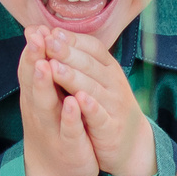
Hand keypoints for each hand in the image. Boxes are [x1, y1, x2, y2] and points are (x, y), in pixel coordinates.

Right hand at [18, 31, 97, 175]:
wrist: (53, 174)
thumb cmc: (50, 127)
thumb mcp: (42, 99)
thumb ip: (40, 70)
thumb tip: (36, 34)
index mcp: (34, 96)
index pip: (29, 67)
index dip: (31, 49)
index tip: (33, 28)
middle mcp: (38, 109)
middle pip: (33, 81)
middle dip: (34, 59)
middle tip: (34, 38)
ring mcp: (51, 128)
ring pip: (46, 104)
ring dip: (45, 84)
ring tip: (46, 65)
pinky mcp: (69, 146)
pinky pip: (69, 130)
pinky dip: (70, 116)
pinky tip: (73, 103)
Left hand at [39, 30, 156, 175]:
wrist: (131, 143)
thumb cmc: (103, 104)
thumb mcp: (91, 79)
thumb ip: (72, 58)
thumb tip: (46, 33)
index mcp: (108, 68)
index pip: (91, 47)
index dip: (72, 39)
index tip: (50, 32)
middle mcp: (114, 82)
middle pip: (89, 64)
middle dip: (67, 53)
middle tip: (47, 42)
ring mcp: (114, 105)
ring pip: (92, 88)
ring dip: (73, 77)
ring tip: (53, 67)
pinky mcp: (111, 128)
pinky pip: (100, 116)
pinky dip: (90, 107)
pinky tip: (77, 99)